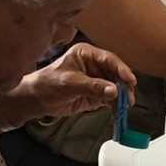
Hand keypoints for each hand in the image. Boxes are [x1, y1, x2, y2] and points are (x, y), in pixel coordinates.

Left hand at [4, 43, 136, 124]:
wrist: (35, 100)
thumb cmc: (47, 84)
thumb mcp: (70, 83)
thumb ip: (93, 86)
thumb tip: (114, 91)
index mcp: (87, 54)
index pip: (109, 60)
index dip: (122, 69)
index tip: (131, 80)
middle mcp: (94, 65)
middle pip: (115, 74)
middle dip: (124, 86)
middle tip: (129, 98)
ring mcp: (96, 79)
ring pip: (115, 86)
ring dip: (121, 96)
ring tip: (124, 107)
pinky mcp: (95, 93)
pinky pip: (109, 98)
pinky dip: (114, 105)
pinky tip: (117, 112)